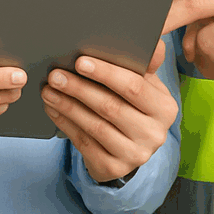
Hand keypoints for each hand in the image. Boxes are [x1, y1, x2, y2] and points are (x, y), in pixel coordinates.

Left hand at [41, 39, 177, 183]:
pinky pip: (84, 143)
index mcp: (165, 108)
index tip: (80, 62)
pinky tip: (53, 109)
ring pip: (95, 126)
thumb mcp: (146, 85)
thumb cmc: (135, 106)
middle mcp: (154, 134)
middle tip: (55, 75)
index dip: (106, 73)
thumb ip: (146, 64)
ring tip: (49, 90)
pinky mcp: (114, 168)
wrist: (131, 148)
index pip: (134, 87)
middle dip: (79, 88)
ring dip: (68, 106)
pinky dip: (66, 123)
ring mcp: (135, 154)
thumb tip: (154, 44)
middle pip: (111, 107)